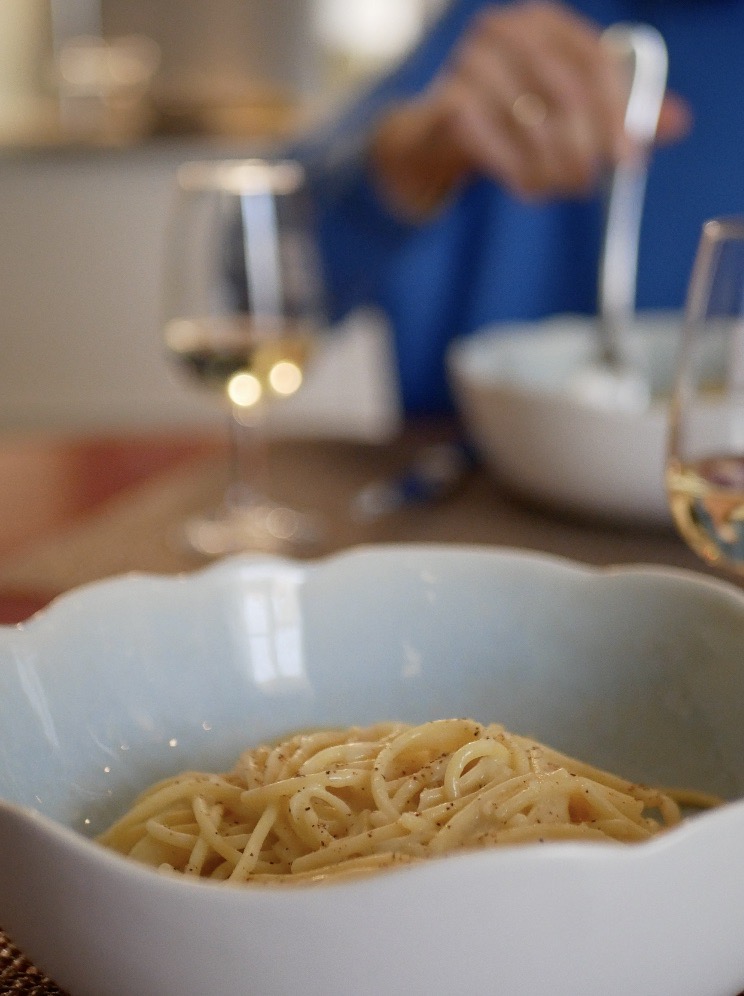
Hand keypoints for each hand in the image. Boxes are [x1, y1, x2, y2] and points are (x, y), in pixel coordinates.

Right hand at [370, 0, 690, 218]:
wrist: (435, 134)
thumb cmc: (508, 114)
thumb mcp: (567, 107)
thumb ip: (619, 112)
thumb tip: (677, 123)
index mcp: (542, 22)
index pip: (593, 60)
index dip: (617, 112)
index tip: (629, 157)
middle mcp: (503, 31)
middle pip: (562, 89)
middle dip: (583, 145)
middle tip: (591, 182)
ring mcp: (468, 64)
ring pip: (527, 121)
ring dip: (549, 166)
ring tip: (558, 188)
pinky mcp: (444, 104)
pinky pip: (492, 145)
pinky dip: (515, 172)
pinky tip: (528, 189)